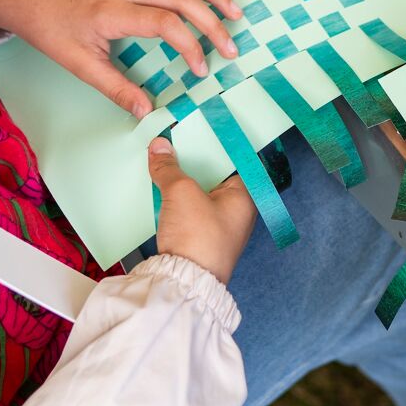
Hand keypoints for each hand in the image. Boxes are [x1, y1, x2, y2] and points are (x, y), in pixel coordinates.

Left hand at [0, 0, 243, 118]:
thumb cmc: (50, 28)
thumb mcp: (78, 65)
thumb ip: (116, 88)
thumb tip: (148, 112)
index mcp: (113, 13)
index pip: (165, 23)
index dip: (190, 46)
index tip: (201, 70)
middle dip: (212, 22)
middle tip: (231, 48)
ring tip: (235, 12)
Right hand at [148, 137, 257, 282]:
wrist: (184, 282)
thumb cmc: (198, 238)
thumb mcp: (181, 193)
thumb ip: (169, 167)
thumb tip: (160, 146)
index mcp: (245, 195)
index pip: (236, 157)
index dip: (218, 140)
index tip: (202, 123)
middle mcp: (237, 209)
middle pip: (217, 173)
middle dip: (196, 157)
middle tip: (178, 136)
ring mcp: (219, 223)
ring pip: (202, 190)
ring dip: (185, 176)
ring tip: (167, 154)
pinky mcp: (200, 235)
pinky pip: (191, 206)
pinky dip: (178, 195)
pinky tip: (162, 183)